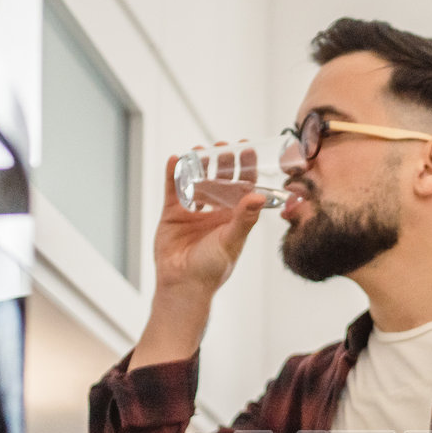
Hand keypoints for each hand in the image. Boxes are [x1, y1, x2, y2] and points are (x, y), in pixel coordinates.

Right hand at [152, 151, 264, 296]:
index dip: (245, 167)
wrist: (182, 285)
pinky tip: (175, 159)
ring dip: (198, 164)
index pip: (242, 186)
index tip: (247, 147)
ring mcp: (193, 211)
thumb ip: (244, 218)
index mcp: (233, 217)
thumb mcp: (232, 241)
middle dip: (222, 161)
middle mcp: (215, 211)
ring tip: (200, 150)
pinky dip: (173, 173)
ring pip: (196, 180)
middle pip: (219, 179)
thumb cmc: (212, 269)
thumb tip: (259, 195)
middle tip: (223, 146)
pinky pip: (173, 189)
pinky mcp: (172, 214)